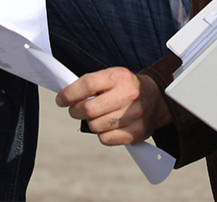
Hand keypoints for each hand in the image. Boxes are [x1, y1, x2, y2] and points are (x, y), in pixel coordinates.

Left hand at [55, 68, 172, 146]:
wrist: (156, 99)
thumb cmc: (125, 87)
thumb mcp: (112, 76)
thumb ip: (91, 84)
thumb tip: (65, 96)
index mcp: (120, 77)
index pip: (88, 84)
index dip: (69, 93)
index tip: (61, 99)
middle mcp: (128, 95)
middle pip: (88, 109)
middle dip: (75, 111)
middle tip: (75, 109)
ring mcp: (133, 115)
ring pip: (95, 126)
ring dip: (90, 122)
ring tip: (96, 116)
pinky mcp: (136, 132)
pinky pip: (105, 139)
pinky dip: (101, 134)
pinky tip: (107, 125)